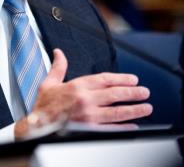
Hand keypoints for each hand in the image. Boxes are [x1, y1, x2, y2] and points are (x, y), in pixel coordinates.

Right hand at [15, 49, 151, 137]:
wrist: (37, 127)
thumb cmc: (43, 107)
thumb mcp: (49, 83)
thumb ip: (58, 67)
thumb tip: (58, 53)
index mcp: (77, 86)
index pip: (105, 79)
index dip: (122, 79)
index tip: (133, 79)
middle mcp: (85, 100)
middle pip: (115, 94)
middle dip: (133, 93)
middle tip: (145, 92)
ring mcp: (88, 116)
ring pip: (116, 111)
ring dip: (134, 109)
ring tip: (146, 107)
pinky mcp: (89, 129)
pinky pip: (111, 128)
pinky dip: (123, 127)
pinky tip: (133, 125)